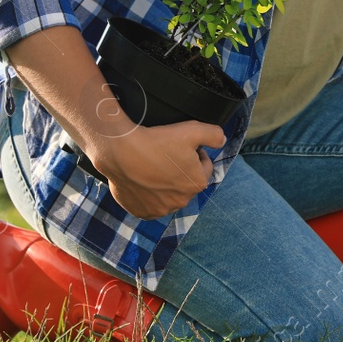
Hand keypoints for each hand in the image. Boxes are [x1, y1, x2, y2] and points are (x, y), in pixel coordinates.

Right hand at [91, 120, 225, 219]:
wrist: (121, 151)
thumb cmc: (157, 141)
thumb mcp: (192, 130)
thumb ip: (213, 134)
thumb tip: (222, 139)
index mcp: (197, 183)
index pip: (204, 165)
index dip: (196, 153)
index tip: (182, 145)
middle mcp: (181, 201)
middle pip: (186, 182)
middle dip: (180, 171)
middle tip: (165, 155)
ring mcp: (160, 209)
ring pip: (168, 195)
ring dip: (165, 184)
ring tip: (152, 166)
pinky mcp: (141, 212)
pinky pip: (149, 204)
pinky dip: (147, 195)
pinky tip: (142, 179)